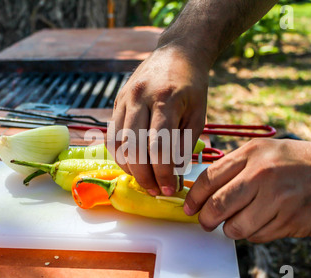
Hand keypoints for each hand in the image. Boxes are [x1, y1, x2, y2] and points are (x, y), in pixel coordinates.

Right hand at [107, 45, 208, 195]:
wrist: (177, 53)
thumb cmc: (192, 86)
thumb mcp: (198, 114)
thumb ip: (184, 144)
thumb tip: (171, 173)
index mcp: (165, 100)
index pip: (158, 147)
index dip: (163, 174)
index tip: (171, 189)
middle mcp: (139, 98)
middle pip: (133, 148)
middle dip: (144, 176)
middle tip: (156, 191)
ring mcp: (124, 99)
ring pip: (118, 144)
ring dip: (130, 168)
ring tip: (145, 180)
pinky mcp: (116, 102)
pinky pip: (112, 135)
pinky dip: (120, 155)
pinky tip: (133, 164)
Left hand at [184, 138, 310, 242]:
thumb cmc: (302, 162)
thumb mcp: (267, 152)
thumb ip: (237, 168)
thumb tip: (205, 192)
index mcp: (252, 153)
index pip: (209, 178)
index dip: (194, 197)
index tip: (189, 208)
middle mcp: (262, 173)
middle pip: (217, 206)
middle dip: (206, 220)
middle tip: (207, 223)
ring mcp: (278, 197)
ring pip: (236, 227)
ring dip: (233, 229)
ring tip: (243, 221)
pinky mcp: (291, 219)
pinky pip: (258, 236)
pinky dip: (255, 234)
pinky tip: (267, 221)